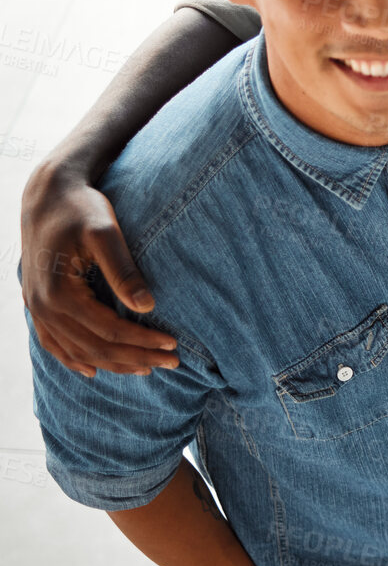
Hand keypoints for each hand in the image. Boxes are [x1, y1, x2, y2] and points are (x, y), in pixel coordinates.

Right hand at [20, 156, 177, 376]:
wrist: (48, 195)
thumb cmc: (81, 209)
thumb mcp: (106, 233)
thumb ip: (124, 270)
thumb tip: (148, 306)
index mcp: (60, 292)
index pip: (109, 330)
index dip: (143, 341)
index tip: (174, 344)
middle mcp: (42, 306)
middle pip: (94, 347)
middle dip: (135, 357)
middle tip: (172, 362)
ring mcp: (36, 308)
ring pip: (76, 350)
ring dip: (111, 363)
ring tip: (146, 368)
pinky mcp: (37, 304)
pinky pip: (54, 342)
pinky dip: (74, 359)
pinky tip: (93, 370)